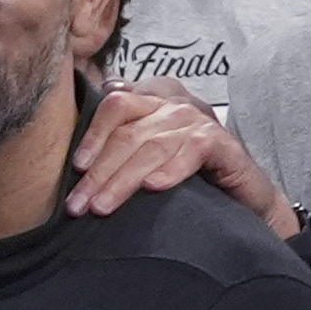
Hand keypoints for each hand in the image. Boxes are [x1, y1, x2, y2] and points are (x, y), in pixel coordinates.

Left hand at [64, 80, 297, 238]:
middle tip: (77, 206)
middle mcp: (174, 106)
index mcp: (151, 102)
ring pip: (153, 147)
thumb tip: (70, 161)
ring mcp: (199, 122)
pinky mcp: (222, 143)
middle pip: (128, 134)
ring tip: (101, 207)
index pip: (114, 106)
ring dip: (123, 180)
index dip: (92, 135)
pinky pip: (191, 152)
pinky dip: (171, 171)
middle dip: (98, 173)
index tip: (74, 168)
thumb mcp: (142, 158)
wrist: (240, 195)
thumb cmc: (185, 177)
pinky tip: (153, 189)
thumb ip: (114, 146)